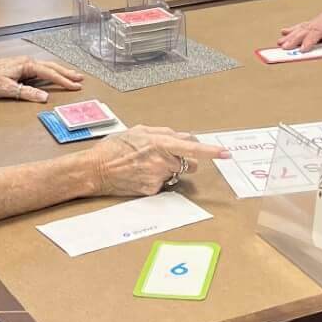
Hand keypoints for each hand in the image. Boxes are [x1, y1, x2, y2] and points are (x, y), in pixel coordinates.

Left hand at [0, 57, 83, 102]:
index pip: (50, 73)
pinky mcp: (16, 67)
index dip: (64, 81)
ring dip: (58, 71)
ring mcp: (21, 63)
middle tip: (79, 78)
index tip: (76, 86)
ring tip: (69, 76)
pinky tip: (49, 76)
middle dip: (66, 73)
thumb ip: (27, 93)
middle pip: (50, 67)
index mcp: (26, 64)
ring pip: (45, 67)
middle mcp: (25, 61)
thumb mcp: (7, 89)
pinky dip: (48, 72)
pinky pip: (37, 69)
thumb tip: (45, 97)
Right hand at [85, 125, 228, 196]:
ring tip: (145, 165)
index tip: (226, 153)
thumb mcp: (138, 131)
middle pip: (188, 163)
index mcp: (160, 143)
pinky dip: (155, 180)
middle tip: (164, 157)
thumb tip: (182, 136)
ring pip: (175, 174)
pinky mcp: (152, 190)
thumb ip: (163, 132)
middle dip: (182, 160)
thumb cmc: (113, 148)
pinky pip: (163, 184)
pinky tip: (140, 175)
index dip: (211, 151)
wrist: (95, 170)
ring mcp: (157, 177)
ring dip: (168, 170)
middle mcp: (162, 161)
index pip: (192, 148)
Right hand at [277, 6, 321, 52]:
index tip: (302, 48)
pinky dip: (294, 28)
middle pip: (308, 28)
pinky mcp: (319, 20)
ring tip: (281, 42)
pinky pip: (305, 24)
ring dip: (292, 35)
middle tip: (285, 47)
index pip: (320, 30)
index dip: (310, 39)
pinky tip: (285, 32)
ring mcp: (321, 18)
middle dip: (295, 38)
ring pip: (304, 26)